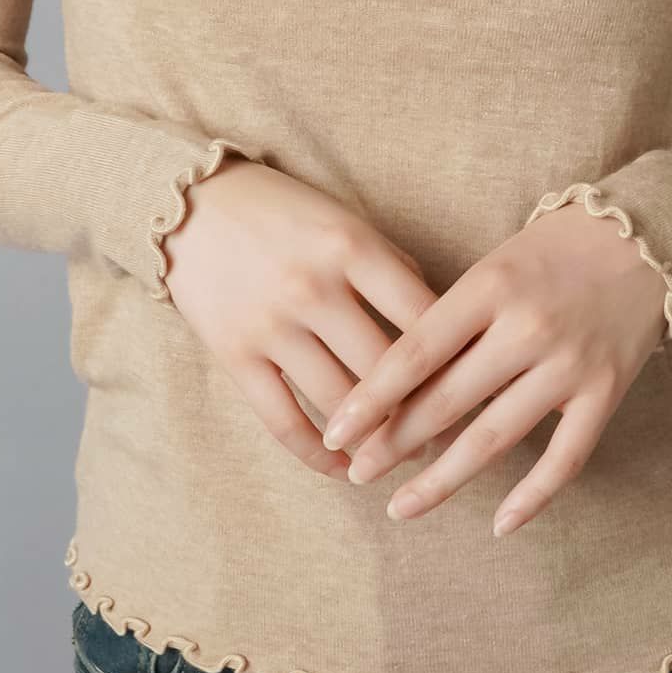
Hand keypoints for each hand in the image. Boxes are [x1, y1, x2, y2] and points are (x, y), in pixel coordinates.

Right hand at [160, 160, 441, 480]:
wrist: (191, 204)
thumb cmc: (283, 211)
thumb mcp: (343, 220)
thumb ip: (390, 268)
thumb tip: (442, 326)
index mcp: (351, 247)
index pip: (423, 317)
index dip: (459, 361)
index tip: (480, 390)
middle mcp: (313, 287)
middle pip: (387, 371)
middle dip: (425, 414)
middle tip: (452, 438)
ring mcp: (272, 324)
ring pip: (341, 404)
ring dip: (377, 441)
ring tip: (405, 457)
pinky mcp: (235, 353)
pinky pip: (284, 421)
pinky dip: (318, 454)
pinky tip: (344, 468)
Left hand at [317, 202, 671, 534]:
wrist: (645, 234)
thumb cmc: (552, 248)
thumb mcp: (492, 266)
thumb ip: (451, 317)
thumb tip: (395, 385)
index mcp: (488, 287)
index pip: (415, 352)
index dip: (371, 398)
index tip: (336, 430)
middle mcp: (525, 327)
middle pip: (446, 400)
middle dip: (394, 444)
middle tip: (357, 472)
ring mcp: (568, 364)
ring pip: (494, 438)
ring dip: (443, 480)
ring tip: (402, 506)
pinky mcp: (606, 392)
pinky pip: (565, 458)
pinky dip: (532, 497)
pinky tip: (500, 524)